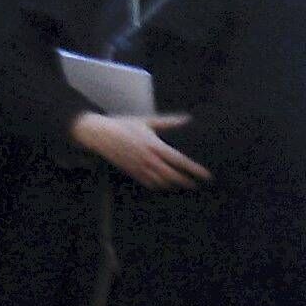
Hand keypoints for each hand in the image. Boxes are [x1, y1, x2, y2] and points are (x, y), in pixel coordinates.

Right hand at [73, 110, 210, 190]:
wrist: (100, 134)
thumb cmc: (124, 125)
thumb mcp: (147, 121)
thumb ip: (168, 122)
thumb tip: (187, 119)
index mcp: (154, 146)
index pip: (179, 161)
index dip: (194, 169)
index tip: (205, 175)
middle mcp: (148, 159)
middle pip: (172, 176)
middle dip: (186, 181)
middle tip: (197, 184)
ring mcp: (139, 168)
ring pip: (161, 182)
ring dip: (173, 185)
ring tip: (184, 185)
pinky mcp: (132, 172)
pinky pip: (149, 183)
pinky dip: (159, 186)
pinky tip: (165, 186)